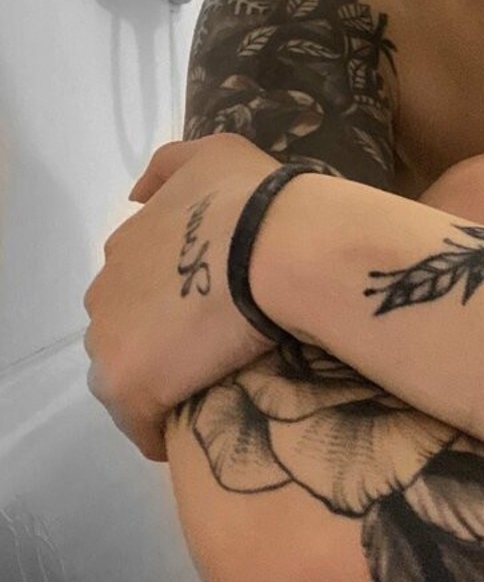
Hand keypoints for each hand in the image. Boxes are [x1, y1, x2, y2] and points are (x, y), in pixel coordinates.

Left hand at [84, 132, 282, 460]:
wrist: (278, 246)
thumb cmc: (254, 200)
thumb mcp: (215, 152)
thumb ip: (170, 167)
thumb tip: (137, 194)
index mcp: (128, 242)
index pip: (134, 283)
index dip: (170, 297)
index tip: (207, 306)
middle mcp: (106, 290)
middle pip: (123, 329)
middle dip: (158, 339)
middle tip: (211, 346)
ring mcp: (112, 340)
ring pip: (126, 375)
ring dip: (158, 383)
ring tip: (206, 390)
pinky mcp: (132, 386)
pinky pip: (141, 424)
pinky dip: (161, 429)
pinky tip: (195, 428)